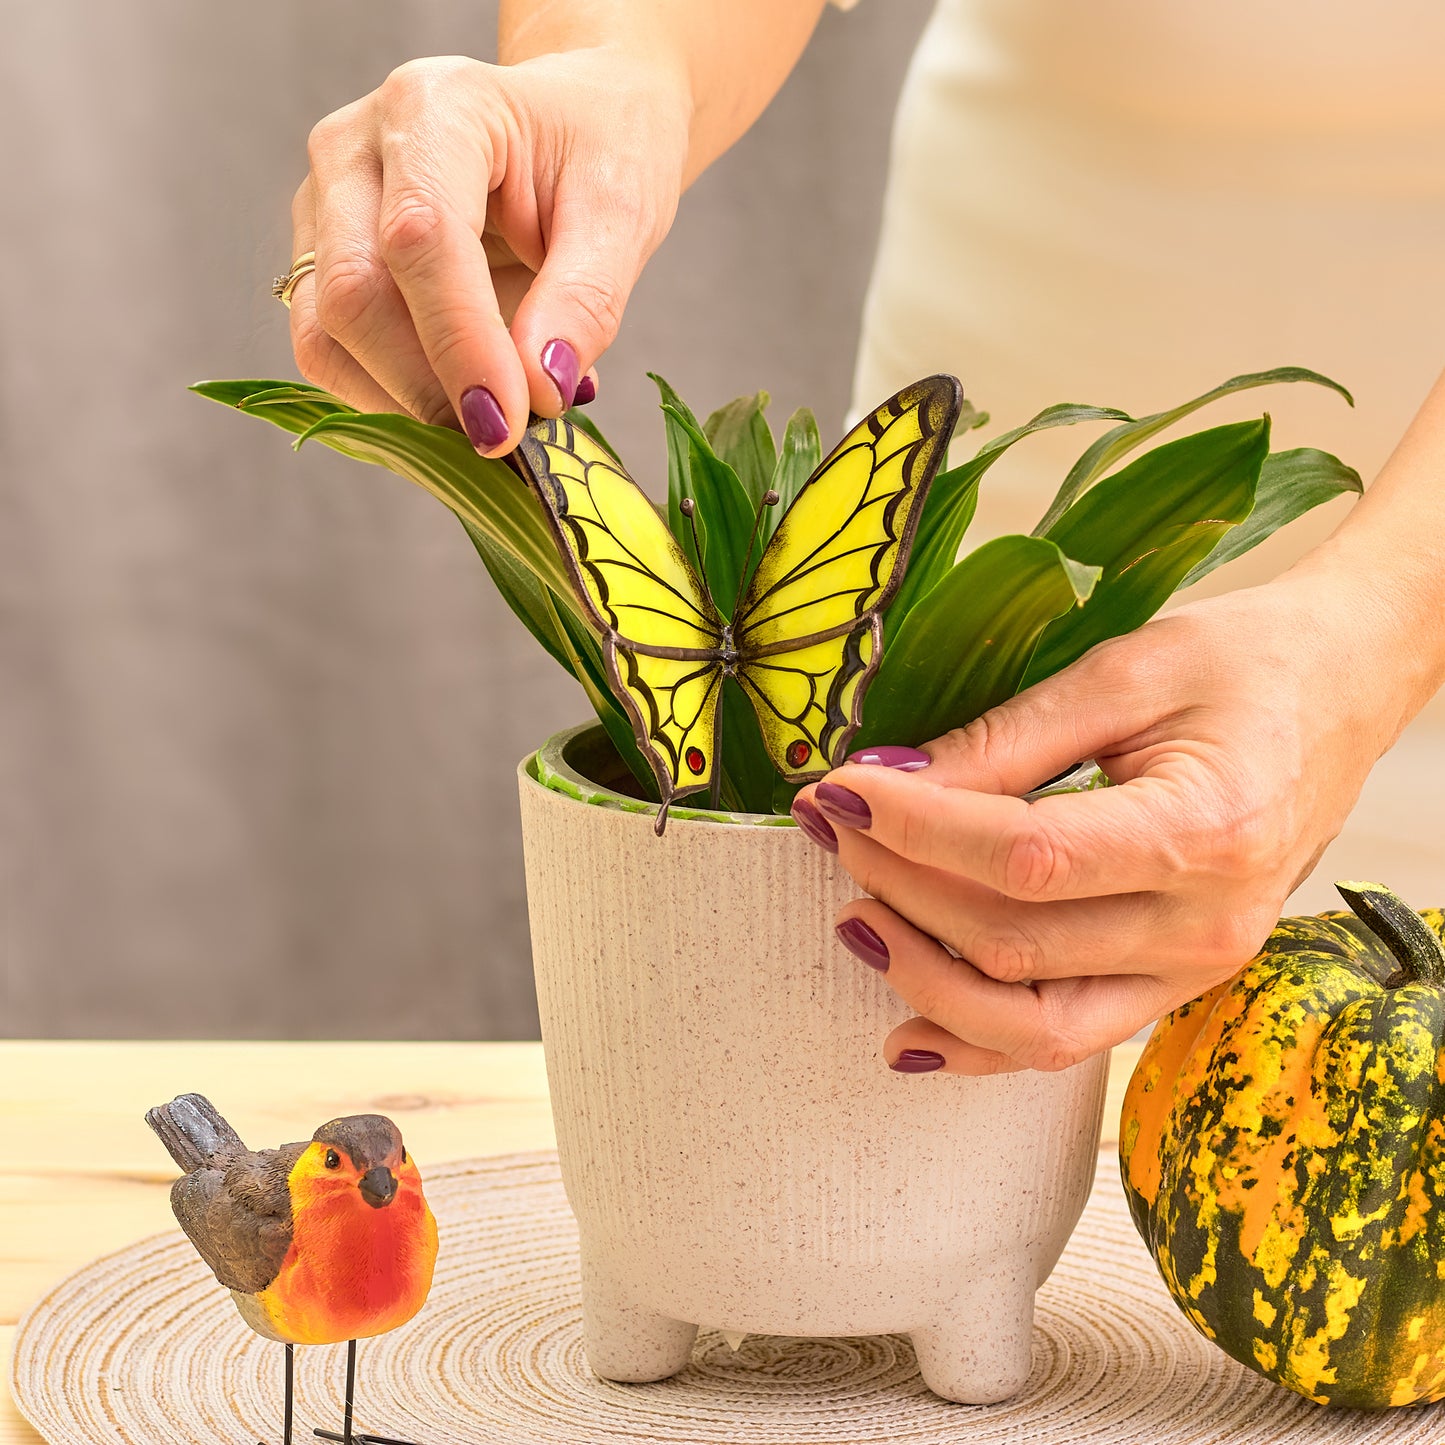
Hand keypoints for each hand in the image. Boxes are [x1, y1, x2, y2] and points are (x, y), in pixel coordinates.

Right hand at [289, 50, 690, 451]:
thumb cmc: (601, 151)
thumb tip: (542, 390)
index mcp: (435, 107)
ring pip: (325, 334)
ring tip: (491, 419)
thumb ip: (586, 300)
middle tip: (505, 439)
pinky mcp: (322, 259)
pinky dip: (391, 399)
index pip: (420, 239)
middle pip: (353, 294)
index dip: (461, 345)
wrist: (577, 125)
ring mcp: (325, 204)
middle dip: (427, 388)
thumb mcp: (623, 213)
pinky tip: (458, 402)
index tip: (508, 424)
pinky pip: (330, 353)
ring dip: (403, 403)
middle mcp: (356, 148)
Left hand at [792, 577, 1397, 1074]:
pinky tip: (907, 1027)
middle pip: (1013, 940)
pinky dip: (979, 1044)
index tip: (841, 793)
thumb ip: (1004, 740)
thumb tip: (888, 784)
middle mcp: (1206, 923)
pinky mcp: (1174, 984)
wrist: (1342, 691)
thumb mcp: (1120, 674)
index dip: (916, 831)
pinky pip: (1066, 1040)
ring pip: (1031, 1021)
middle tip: (836, 827)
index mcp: (1207, 829)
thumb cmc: (1244, 664)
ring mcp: (1195, 969)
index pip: (1025, 856)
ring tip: (852, 912)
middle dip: (900, 885)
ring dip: (922, 973)